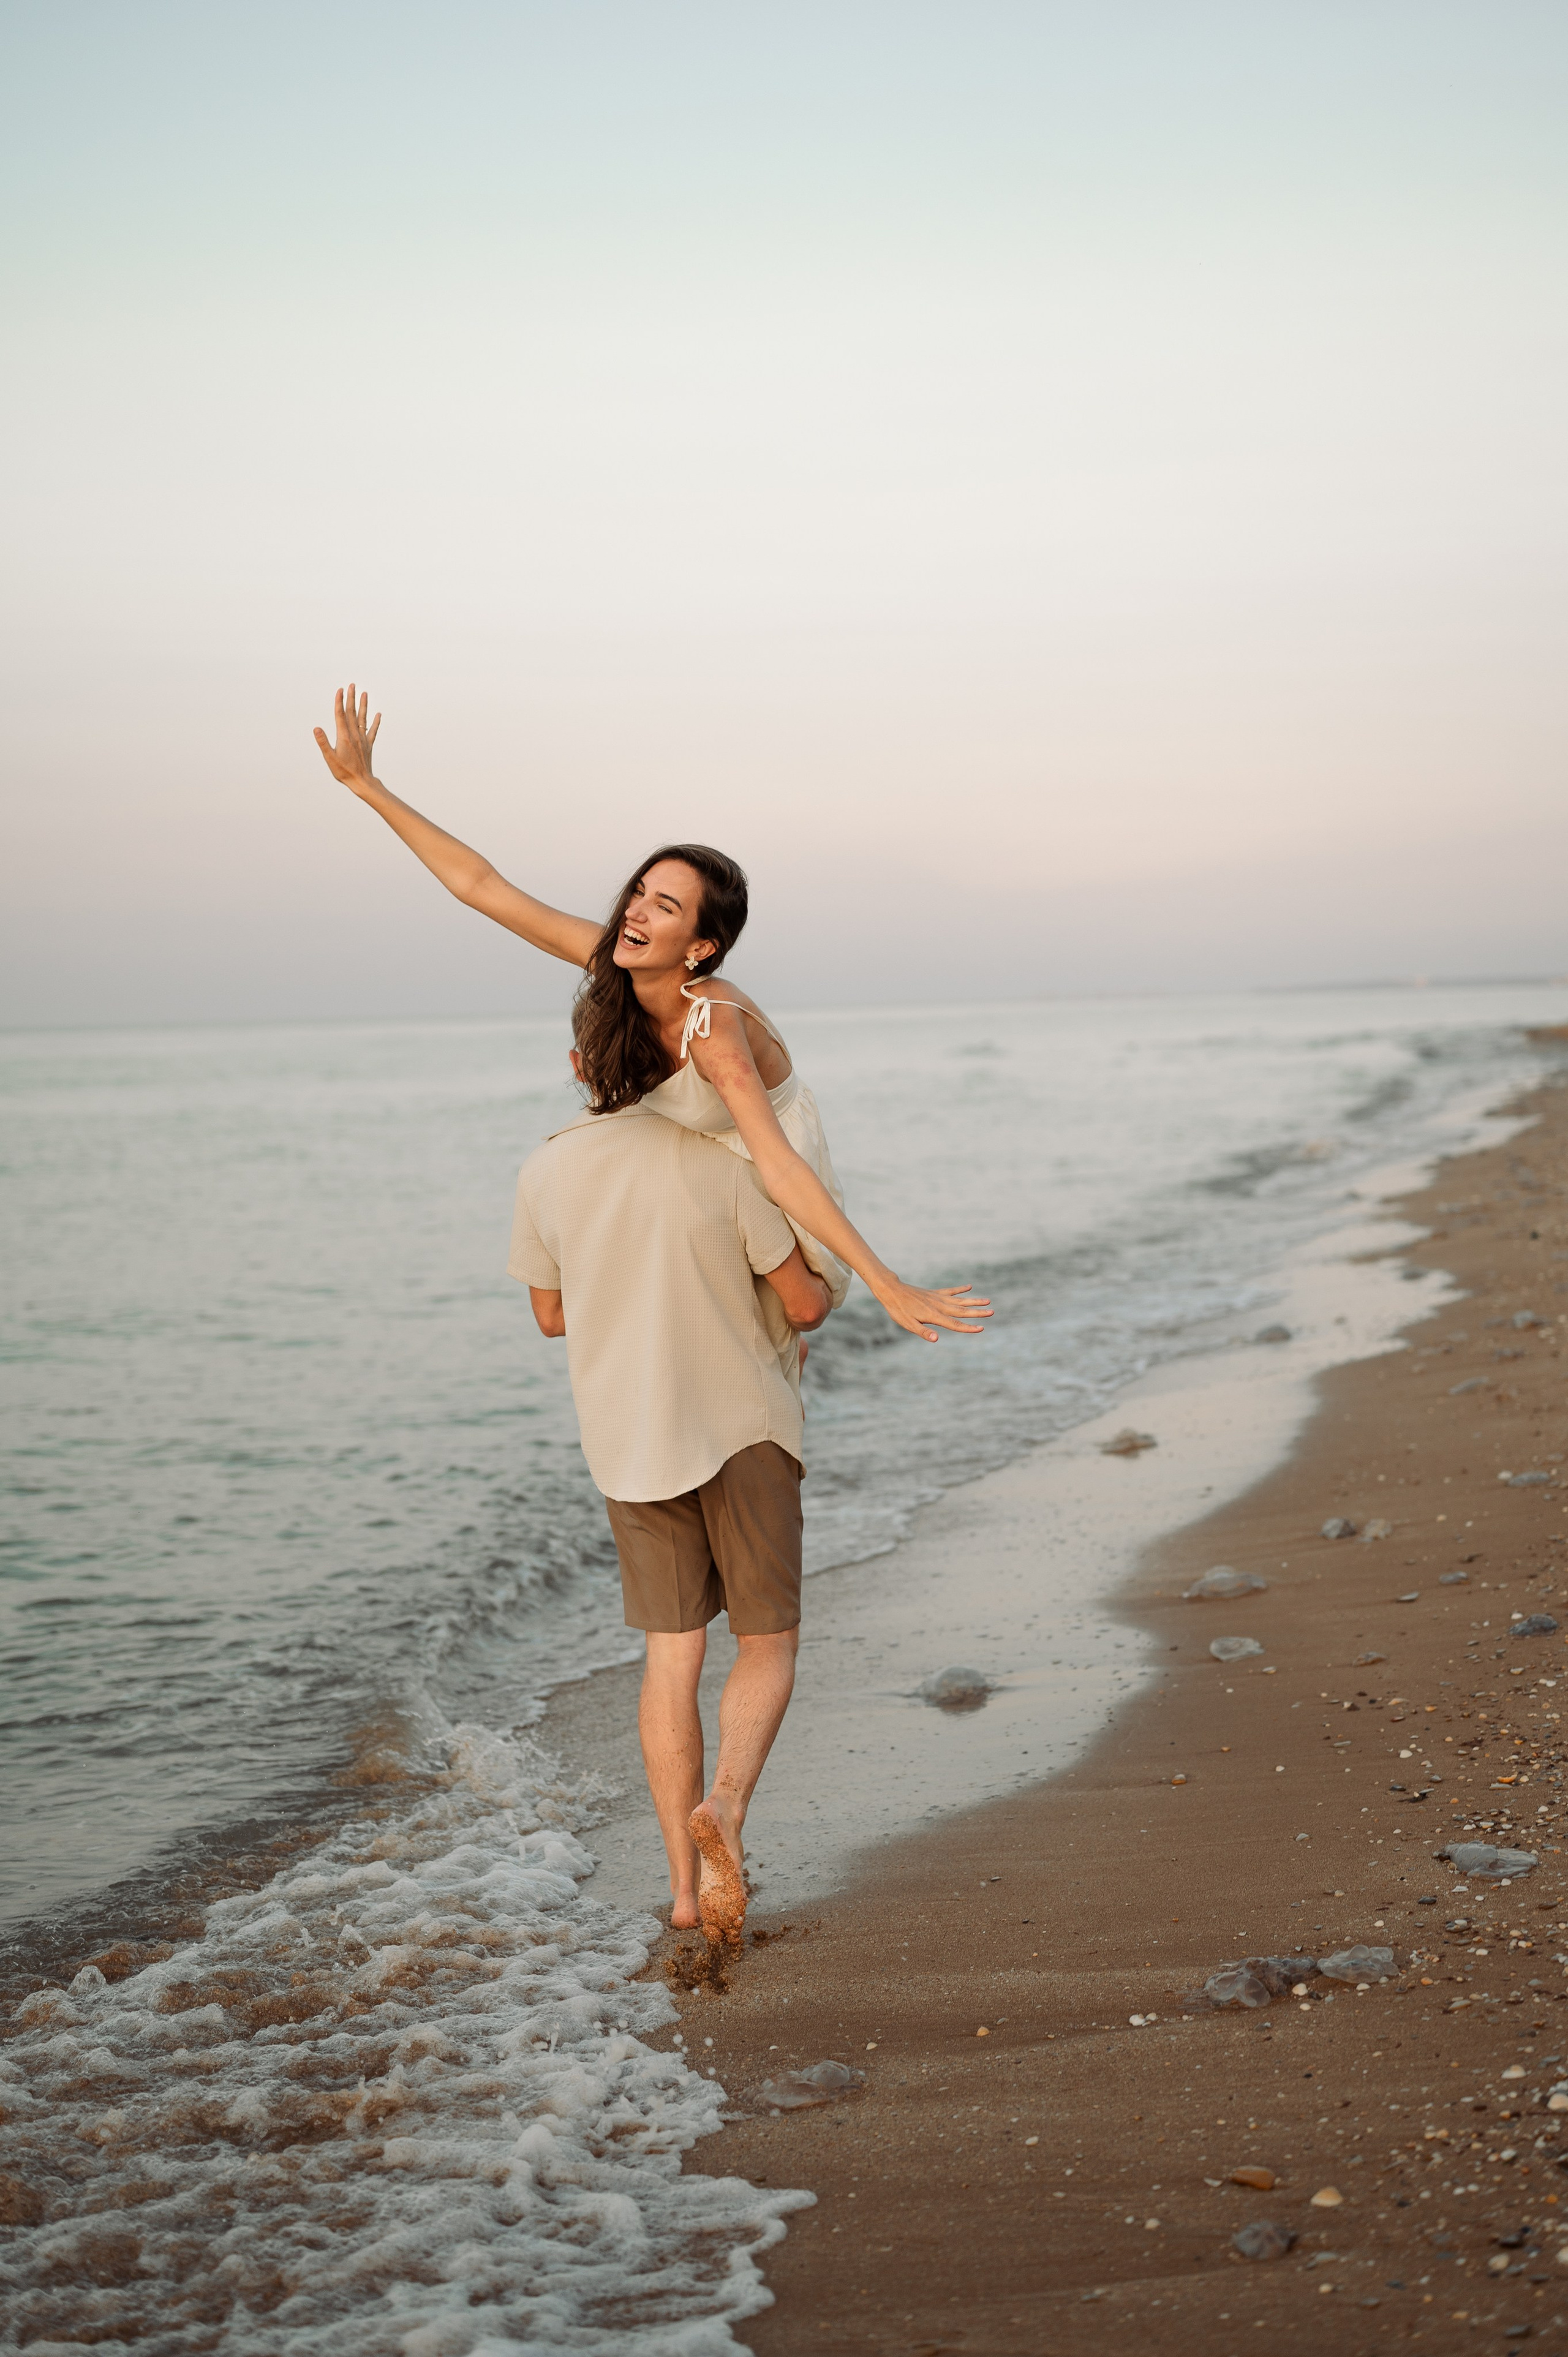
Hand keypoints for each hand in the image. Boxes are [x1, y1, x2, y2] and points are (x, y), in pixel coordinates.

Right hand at [313, 683, 381, 794]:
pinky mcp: (368, 745)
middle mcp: (354, 735)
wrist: (362, 782)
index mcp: (344, 737)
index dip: (339, 702)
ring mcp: (363, 739)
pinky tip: (378, 714)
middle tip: (352, 685)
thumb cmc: (344, 772)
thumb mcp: (329, 758)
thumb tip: (316, 728)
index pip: (340, 715)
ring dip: (363, 705)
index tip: (340, 690)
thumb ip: (323, 742)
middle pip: (352, 713)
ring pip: (362, 719)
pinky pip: (372, 731)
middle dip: (351, 698)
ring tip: (365, 693)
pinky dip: (375, 722)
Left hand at [872, 1279, 992, 1341]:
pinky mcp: (934, 1293)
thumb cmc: (898, 1310)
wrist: (892, 1291)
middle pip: (962, 1311)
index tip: (981, 1328)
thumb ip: (923, 1332)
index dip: (968, 1327)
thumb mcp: (908, 1324)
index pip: (954, 1324)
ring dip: (974, 1300)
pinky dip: (960, 1289)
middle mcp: (939, 1306)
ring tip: (988, 1300)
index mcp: (934, 1316)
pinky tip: (969, 1287)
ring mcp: (937, 1298)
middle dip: (978, 1312)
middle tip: (992, 1312)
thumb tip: (936, 1339)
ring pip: (960, 1300)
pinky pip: (950, 1291)